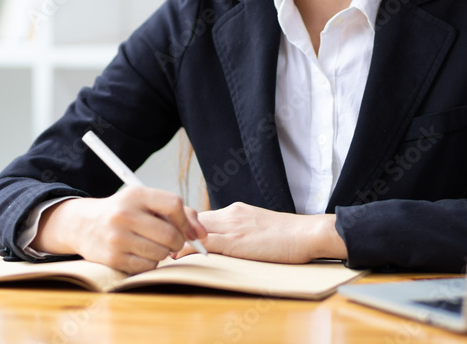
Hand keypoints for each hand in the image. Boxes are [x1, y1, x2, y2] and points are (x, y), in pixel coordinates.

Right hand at [33, 186, 206, 274]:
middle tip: (174, 242)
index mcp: (136, 194)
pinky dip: (150, 263)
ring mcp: (117, 237)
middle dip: (179, 242)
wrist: (84, 225)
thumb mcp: (145, 201)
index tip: (192, 232)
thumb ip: (178, 211)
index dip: (188, 222)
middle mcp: (125, 214)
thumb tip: (202, 234)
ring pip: (161, 253)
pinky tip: (141, 253)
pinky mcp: (112, 258)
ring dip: (164, 253)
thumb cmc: (125, 212)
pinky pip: (147, 266)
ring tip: (153, 245)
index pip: (173, 205)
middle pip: (170, 234)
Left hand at [173, 202, 345, 263]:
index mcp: (236, 210)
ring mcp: (233, 226)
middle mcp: (230, 214)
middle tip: (159, 242)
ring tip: (161, 251)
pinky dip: (187, 248)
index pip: (201, 215)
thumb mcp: (259, 228)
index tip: (172, 235)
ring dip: (176, 239)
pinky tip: (175, 256)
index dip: (183, 225)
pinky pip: (204, 243)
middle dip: (175, 230)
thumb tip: (227, 243)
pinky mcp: (236, 241)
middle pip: (192, 219)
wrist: (307, 233)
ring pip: (194, 228)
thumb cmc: (289, 235)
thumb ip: (241, 231)